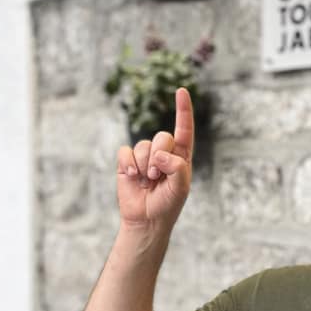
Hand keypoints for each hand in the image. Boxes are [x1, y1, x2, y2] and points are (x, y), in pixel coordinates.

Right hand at [116, 88, 193, 228]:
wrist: (146, 220)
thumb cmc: (167, 205)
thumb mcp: (180, 188)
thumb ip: (177, 167)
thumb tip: (160, 155)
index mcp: (181, 156)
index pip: (184, 129)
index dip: (183, 110)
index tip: (181, 91)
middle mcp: (164, 153)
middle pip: (162, 137)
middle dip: (159, 156)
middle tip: (156, 176)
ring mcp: (145, 156)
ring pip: (143, 144)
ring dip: (144, 164)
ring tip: (146, 181)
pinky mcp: (128, 162)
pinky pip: (126, 151)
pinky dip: (129, 164)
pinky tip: (131, 177)